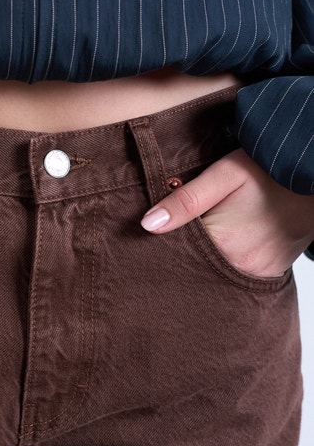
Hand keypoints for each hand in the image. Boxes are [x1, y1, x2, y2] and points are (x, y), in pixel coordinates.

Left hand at [140, 149, 313, 277]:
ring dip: (203, 260)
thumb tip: (148, 224)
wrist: (311, 176)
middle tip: (183, 233)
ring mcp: (255, 273)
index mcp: (221, 243)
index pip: (175, 254)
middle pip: (194, 267)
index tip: (153, 234)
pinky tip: (225, 244)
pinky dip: (224, 263)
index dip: (164, 242)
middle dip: (182, 254)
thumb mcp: (224, 175)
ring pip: (213, 273)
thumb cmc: (268, 171)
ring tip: (208, 236)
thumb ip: (185, 200)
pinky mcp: (269, 274)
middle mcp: (238, 267)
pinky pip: (235, 275)